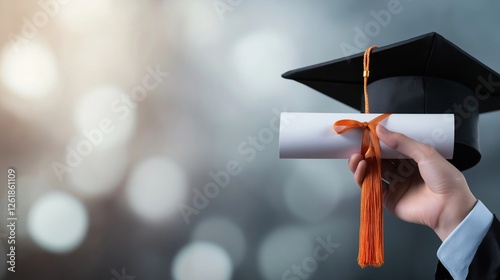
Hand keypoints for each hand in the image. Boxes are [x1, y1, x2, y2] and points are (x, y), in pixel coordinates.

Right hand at [348, 124, 476, 240]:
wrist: (450, 207)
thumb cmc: (445, 179)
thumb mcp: (425, 153)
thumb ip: (401, 142)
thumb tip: (381, 129)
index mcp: (412, 159)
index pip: (389, 148)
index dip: (377, 141)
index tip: (366, 133)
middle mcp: (402, 171)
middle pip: (378, 160)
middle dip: (366, 152)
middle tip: (358, 146)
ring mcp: (394, 185)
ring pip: (372, 172)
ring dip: (361, 164)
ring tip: (356, 158)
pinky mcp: (388, 199)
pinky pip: (371, 187)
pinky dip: (363, 178)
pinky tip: (361, 169)